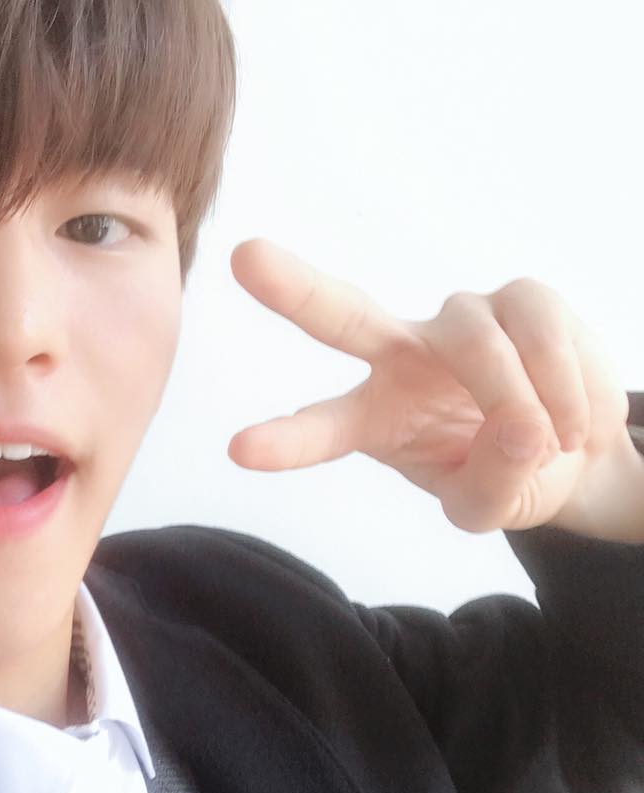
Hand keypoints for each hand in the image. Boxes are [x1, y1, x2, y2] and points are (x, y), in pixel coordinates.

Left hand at [228, 239, 635, 535]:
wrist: (575, 443)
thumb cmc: (509, 474)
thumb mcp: (491, 508)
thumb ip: (492, 484)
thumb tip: (520, 428)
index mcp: (374, 417)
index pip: (323, 428)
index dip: (286, 443)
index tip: (240, 451)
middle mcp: (402, 357)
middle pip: (346, 315)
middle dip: (295, 290)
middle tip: (244, 258)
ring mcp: (458, 321)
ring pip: (482, 347)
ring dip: (527, 405)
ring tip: (555, 444)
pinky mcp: (518, 298)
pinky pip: (543, 334)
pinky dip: (571, 388)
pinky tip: (579, 419)